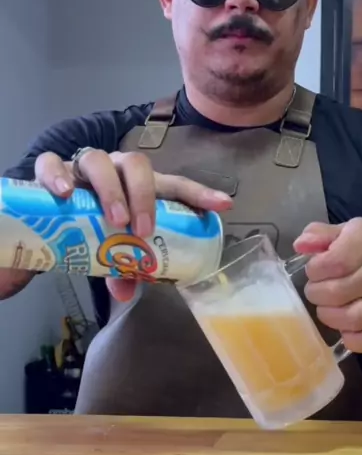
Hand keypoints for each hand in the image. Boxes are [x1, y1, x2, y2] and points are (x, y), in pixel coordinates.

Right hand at [35, 150, 232, 301]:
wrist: (44, 214)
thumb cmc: (89, 226)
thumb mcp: (108, 250)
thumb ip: (119, 267)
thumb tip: (125, 294)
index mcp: (138, 187)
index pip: (174, 185)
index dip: (199, 194)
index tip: (224, 205)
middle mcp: (114, 170)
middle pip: (136, 165)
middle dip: (144, 195)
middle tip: (142, 230)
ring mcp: (83, 166)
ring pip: (99, 160)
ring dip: (110, 189)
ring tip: (114, 219)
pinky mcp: (52, 168)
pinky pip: (51, 163)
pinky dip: (57, 175)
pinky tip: (63, 194)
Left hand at [294, 218, 361, 353]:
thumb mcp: (345, 233)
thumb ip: (319, 234)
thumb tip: (301, 245)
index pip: (336, 262)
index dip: (315, 270)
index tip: (313, 271)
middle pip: (340, 291)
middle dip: (317, 294)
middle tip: (316, 291)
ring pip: (355, 317)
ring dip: (331, 317)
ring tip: (326, 308)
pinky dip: (354, 340)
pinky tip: (344, 331)